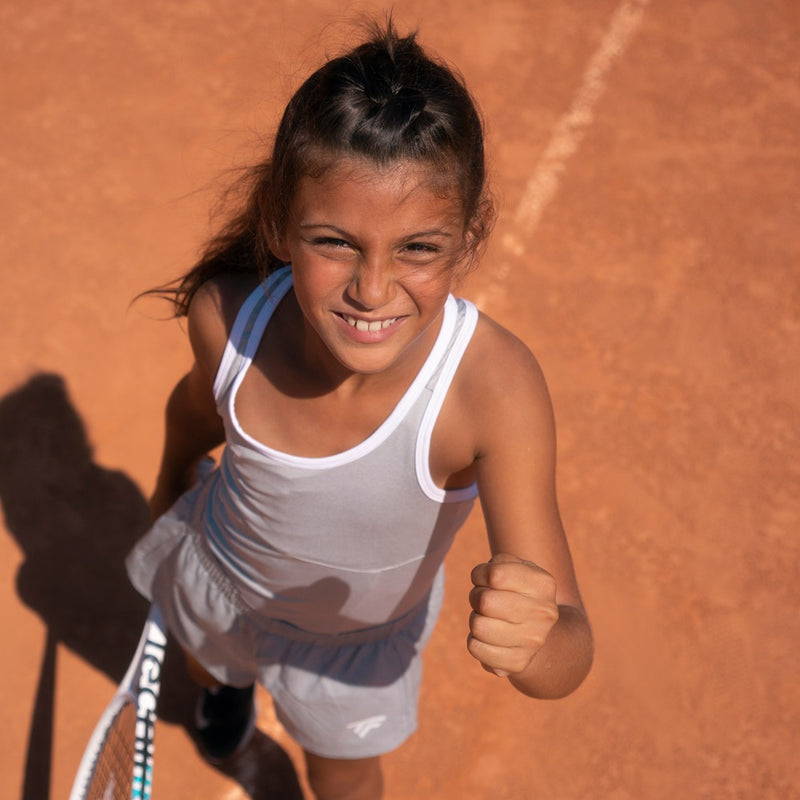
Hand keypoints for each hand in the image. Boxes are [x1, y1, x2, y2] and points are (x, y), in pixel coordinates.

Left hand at [467, 553, 559, 677]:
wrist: (540, 632)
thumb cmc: (518, 592)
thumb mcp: (516, 568)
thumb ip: (498, 564)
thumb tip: (482, 578)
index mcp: (543, 584)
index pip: (495, 574)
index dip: (480, 574)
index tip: (485, 579)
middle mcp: (543, 613)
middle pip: (484, 601)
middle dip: (476, 596)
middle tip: (484, 600)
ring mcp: (533, 641)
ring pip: (478, 626)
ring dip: (476, 619)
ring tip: (489, 619)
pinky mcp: (518, 663)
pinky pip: (476, 648)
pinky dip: (475, 641)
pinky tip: (489, 638)